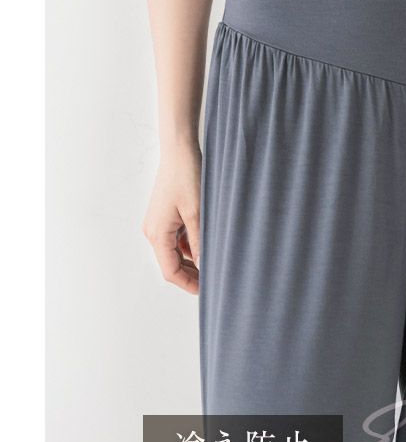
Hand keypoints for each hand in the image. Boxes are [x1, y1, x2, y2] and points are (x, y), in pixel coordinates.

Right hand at [142, 143, 201, 294]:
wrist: (180, 151)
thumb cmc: (187, 178)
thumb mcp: (197, 213)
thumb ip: (200, 242)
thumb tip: (207, 266)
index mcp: (157, 234)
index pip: (170, 271)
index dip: (189, 283)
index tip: (209, 290)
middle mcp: (153, 231)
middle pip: (172, 264)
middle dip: (192, 274)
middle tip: (216, 280)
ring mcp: (158, 224)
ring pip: (175, 252)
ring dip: (193, 260)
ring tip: (216, 263)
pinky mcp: (165, 216)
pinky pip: (177, 239)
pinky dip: (191, 246)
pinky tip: (208, 245)